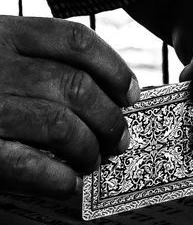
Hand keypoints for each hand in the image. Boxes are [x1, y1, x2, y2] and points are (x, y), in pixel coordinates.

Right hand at [0, 16, 136, 196]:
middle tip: (118, 141)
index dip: (114, 70)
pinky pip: (31, 165)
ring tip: (91, 162)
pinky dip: (60, 179)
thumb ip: (31, 62)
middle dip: (110, 120)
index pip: (75, 40)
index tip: (129, 94)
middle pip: (77, 88)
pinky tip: (66, 184)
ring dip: (89, 151)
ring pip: (62, 126)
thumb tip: (109, 95)